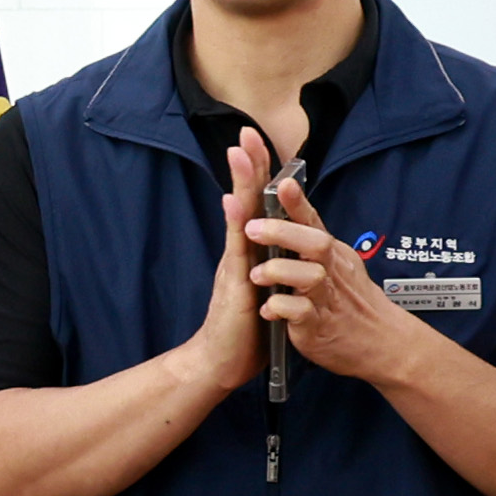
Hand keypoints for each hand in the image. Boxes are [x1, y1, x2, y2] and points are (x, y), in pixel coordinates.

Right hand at [175, 132, 272, 395]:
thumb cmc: (244, 331)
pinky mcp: (234, 283)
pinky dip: (236, 223)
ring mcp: (235, 264)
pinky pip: (237, 248)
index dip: (258, 174)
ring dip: (239, 184)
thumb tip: (276, 248)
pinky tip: (233, 202)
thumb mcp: (262, 291)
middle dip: (247, 166)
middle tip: (245, 132)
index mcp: (251, 252)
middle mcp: (240, 252)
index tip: (257, 143)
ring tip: (238, 153)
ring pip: (239, 217)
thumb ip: (267, 267)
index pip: (256, 205)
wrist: (220, 363)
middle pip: (244, 201)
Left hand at [238, 171, 434, 385]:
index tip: (283, 183)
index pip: (313, 223)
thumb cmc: (351, 300)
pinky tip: (268, 309)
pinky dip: (282, 309)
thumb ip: (311, 239)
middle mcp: (331, 271)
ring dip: (280, 272)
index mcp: (332, 254)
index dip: (298, 202)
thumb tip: (289, 204)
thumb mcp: (336, 264)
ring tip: (257, 274)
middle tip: (253, 228)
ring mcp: (326, 299)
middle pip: (315, 243)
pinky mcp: (318, 327)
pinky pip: (301, 314)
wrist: (380, 343)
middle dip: (283, 232)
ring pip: (309, 277)